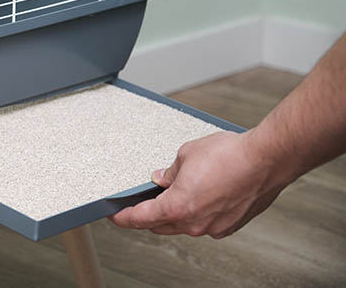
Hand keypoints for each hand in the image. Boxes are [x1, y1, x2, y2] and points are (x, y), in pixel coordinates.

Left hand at [109, 130, 294, 238]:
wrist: (267, 161)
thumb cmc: (230, 155)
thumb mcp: (187, 154)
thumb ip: (170, 171)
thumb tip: (161, 178)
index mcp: (178, 206)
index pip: (141, 218)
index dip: (124, 217)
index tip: (115, 216)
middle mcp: (194, 223)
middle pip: (160, 225)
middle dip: (148, 215)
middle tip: (141, 202)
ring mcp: (213, 227)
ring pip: (183, 225)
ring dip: (174, 213)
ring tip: (175, 192)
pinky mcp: (229, 226)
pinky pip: (204, 223)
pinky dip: (196, 213)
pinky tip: (200, 196)